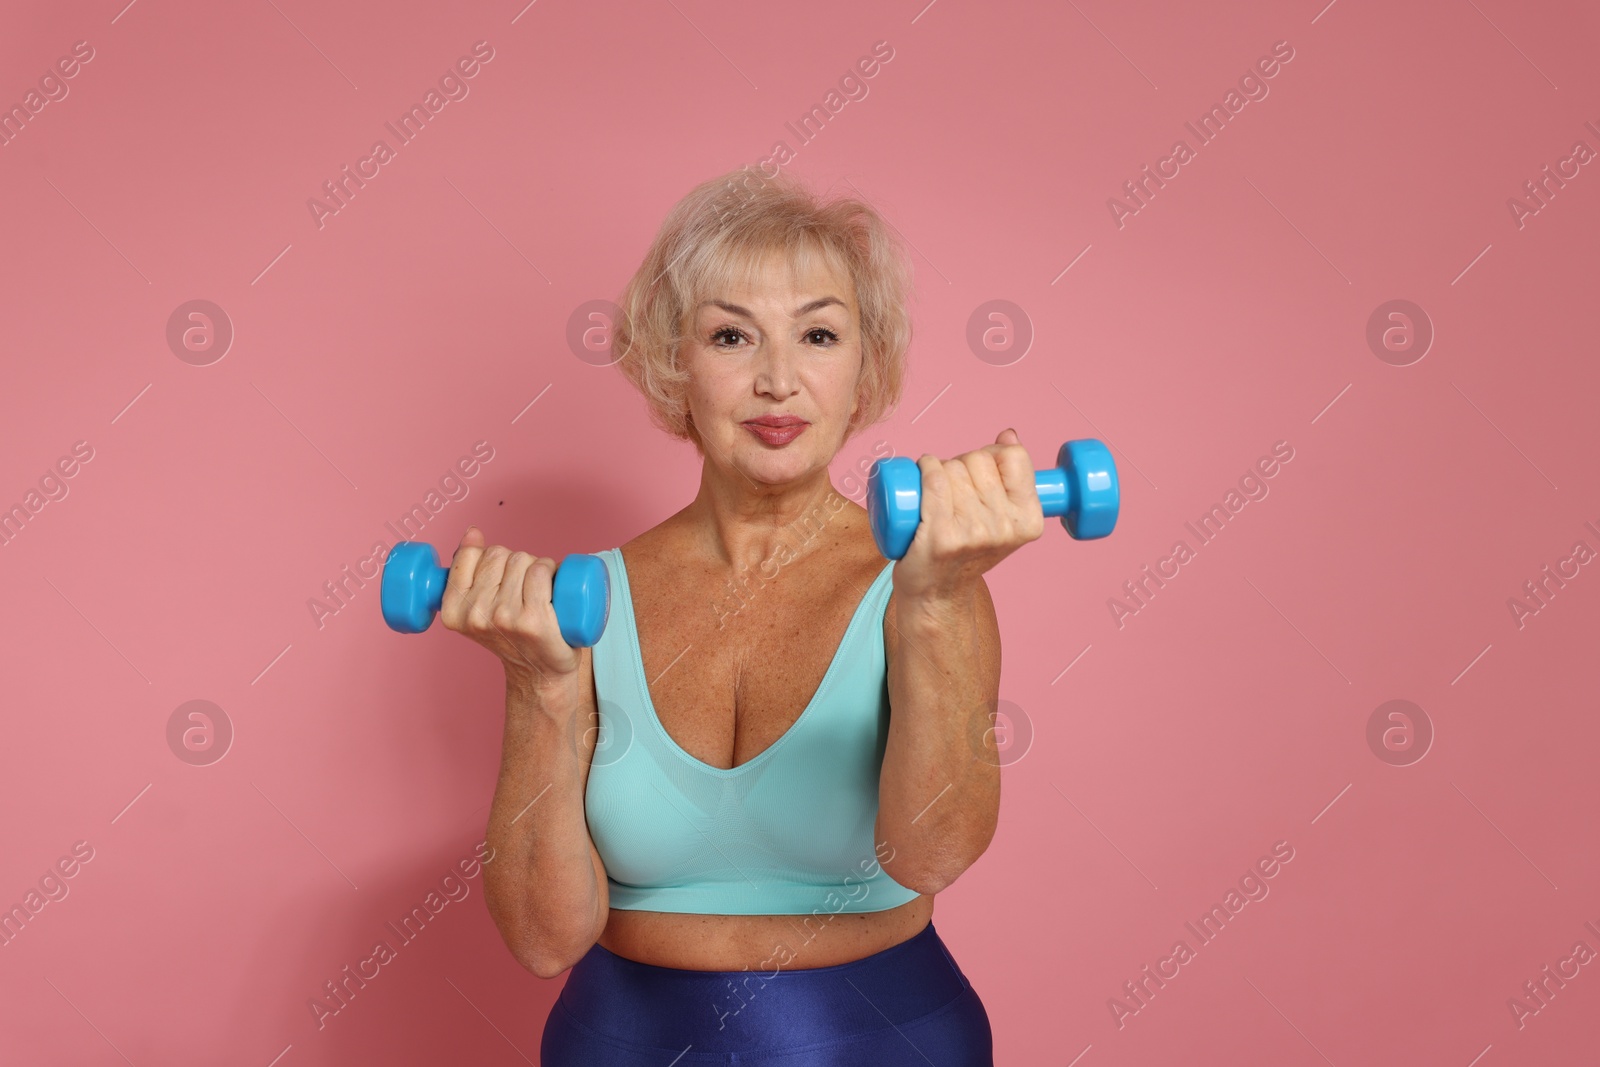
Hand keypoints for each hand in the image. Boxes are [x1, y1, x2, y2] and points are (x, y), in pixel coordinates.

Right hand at [437, 525, 580, 685]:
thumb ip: (468, 571)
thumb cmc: (513, 636)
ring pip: (521, 559)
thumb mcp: (478, 607)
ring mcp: (504, 617)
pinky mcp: (533, 620)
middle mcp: (475, 615)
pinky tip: (553, 586)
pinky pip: (540, 571)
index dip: (489, 557)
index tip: (498, 576)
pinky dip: (551, 569)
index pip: (468, 555)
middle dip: (515, 562)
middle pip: (498, 554)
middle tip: (523, 588)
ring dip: (537, 566)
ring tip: (539, 591)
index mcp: (453, 611)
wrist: (540, 674)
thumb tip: (472, 532)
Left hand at [893, 428, 1044, 603]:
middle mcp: (1005, 527)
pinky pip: (934, 480)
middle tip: (954, 489)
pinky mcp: (941, 535)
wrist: (937, 594)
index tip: (981, 469)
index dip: (993, 454)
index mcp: (1028, 520)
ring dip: (940, 469)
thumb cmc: (966, 551)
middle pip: (978, 459)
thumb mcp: (1003, 520)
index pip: (1014, 456)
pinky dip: (926, 468)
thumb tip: (1008, 435)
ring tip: (938, 495)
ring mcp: (973, 532)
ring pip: (953, 467)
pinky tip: (923, 470)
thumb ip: (1013, 478)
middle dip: (963, 463)